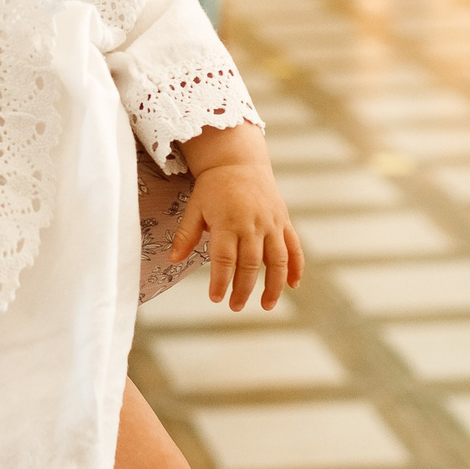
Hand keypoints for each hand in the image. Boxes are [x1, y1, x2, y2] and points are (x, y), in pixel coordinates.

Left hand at [171, 160, 301, 311]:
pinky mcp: (284, 221)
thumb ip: (186, 235)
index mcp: (228, 222)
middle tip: (234, 307)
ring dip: (274, 285)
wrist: (238, 161)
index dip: (220, 280)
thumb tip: (173, 259)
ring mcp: (271, 223)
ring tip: (266, 306)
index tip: (215, 297)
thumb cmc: (213, 187)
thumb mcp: (194, 207)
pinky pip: (294, 247)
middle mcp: (252, 224)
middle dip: (243, 289)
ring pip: (277, 260)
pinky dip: (296, 266)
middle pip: (250, 264)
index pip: (225, 259)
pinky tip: (293, 285)